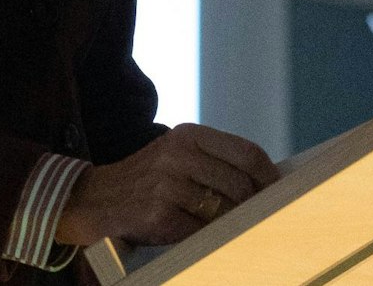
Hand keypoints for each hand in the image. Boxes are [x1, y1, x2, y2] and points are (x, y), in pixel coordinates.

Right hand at [54, 124, 281, 246]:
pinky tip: (190, 232)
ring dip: (226, 223)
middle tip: (254, 218)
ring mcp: (166, 183)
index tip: (279, 192)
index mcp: (188, 134)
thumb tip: (266, 182)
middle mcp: (178, 153)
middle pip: (240, 185)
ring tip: (218, 225)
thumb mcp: (178, 156)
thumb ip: (214, 161)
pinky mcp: (157, 213)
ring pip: (222, 210)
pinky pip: (199, 232)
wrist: (94, 198)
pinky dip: (202, 237)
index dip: (269, 176)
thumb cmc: (148, 181)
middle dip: (250, 206)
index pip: (247, 153)